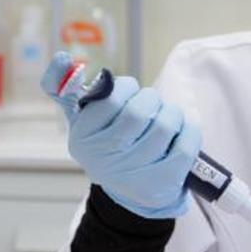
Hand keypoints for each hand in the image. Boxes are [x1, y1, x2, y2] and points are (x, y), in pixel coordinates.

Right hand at [41, 53, 201, 218]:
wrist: (130, 194)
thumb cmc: (108, 146)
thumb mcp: (82, 122)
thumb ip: (65, 89)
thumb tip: (61, 58)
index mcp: (83, 138)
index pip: (110, 98)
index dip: (126, 87)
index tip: (130, 90)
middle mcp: (106, 158)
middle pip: (139, 112)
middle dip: (151, 98)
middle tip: (151, 103)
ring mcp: (135, 172)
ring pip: (165, 125)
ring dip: (172, 112)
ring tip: (167, 115)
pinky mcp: (163, 182)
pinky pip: (185, 144)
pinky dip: (189, 130)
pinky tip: (182, 130)